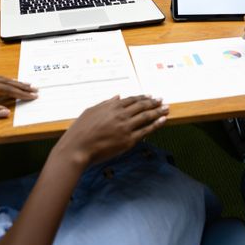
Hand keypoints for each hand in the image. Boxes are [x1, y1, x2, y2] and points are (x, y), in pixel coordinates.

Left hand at [0, 75, 37, 121]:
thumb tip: (6, 112)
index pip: (6, 89)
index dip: (20, 93)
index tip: (32, 96)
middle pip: (5, 81)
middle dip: (21, 85)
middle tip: (35, 89)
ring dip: (13, 81)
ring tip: (25, 85)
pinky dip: (4, 80)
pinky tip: (5, 82)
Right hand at [54, 95, 168, 166]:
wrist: (78, 148)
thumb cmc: (80, 130)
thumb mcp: (91, 110)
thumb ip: (106, 103)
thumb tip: (118, 97)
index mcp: (112, 106)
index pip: (132, 100)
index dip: (142, 97)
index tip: (150, 96)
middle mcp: (121, 114)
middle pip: (142, 106)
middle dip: (153, 102)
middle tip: (162, 100)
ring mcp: (126, 127)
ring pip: (146, 117)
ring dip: (158, 111)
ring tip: (166, 108)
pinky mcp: (128, 140)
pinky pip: (146, 130)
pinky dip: (156, 124)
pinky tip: (163, 120)